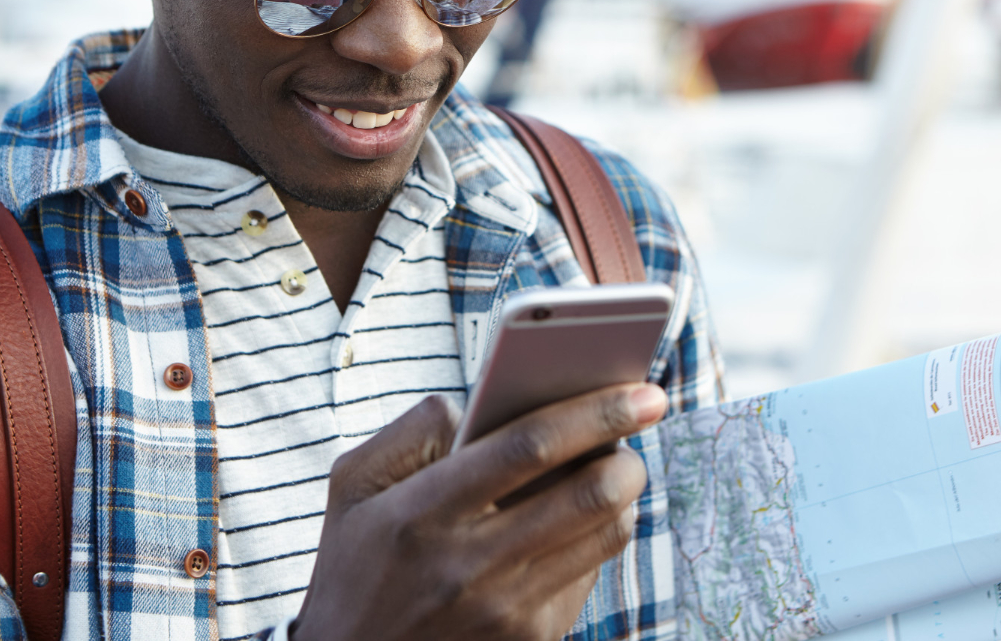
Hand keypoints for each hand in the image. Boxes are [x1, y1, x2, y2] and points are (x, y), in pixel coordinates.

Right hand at [289, 382, 668, 640]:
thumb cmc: (355, 565)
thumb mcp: (354, 487)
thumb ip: (412, 430)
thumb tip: (479, 402)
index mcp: (422, 512)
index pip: (528, 447)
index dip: (593, 412)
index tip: (640, 389)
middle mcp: (469, 566)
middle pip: (586, 496)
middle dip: (630, 450)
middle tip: (647, 414)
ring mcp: (505, 612)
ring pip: (604, 536)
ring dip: (625, 492)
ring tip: (614, 464)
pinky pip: (590, 575)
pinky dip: (598, 536)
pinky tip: (578, 520)